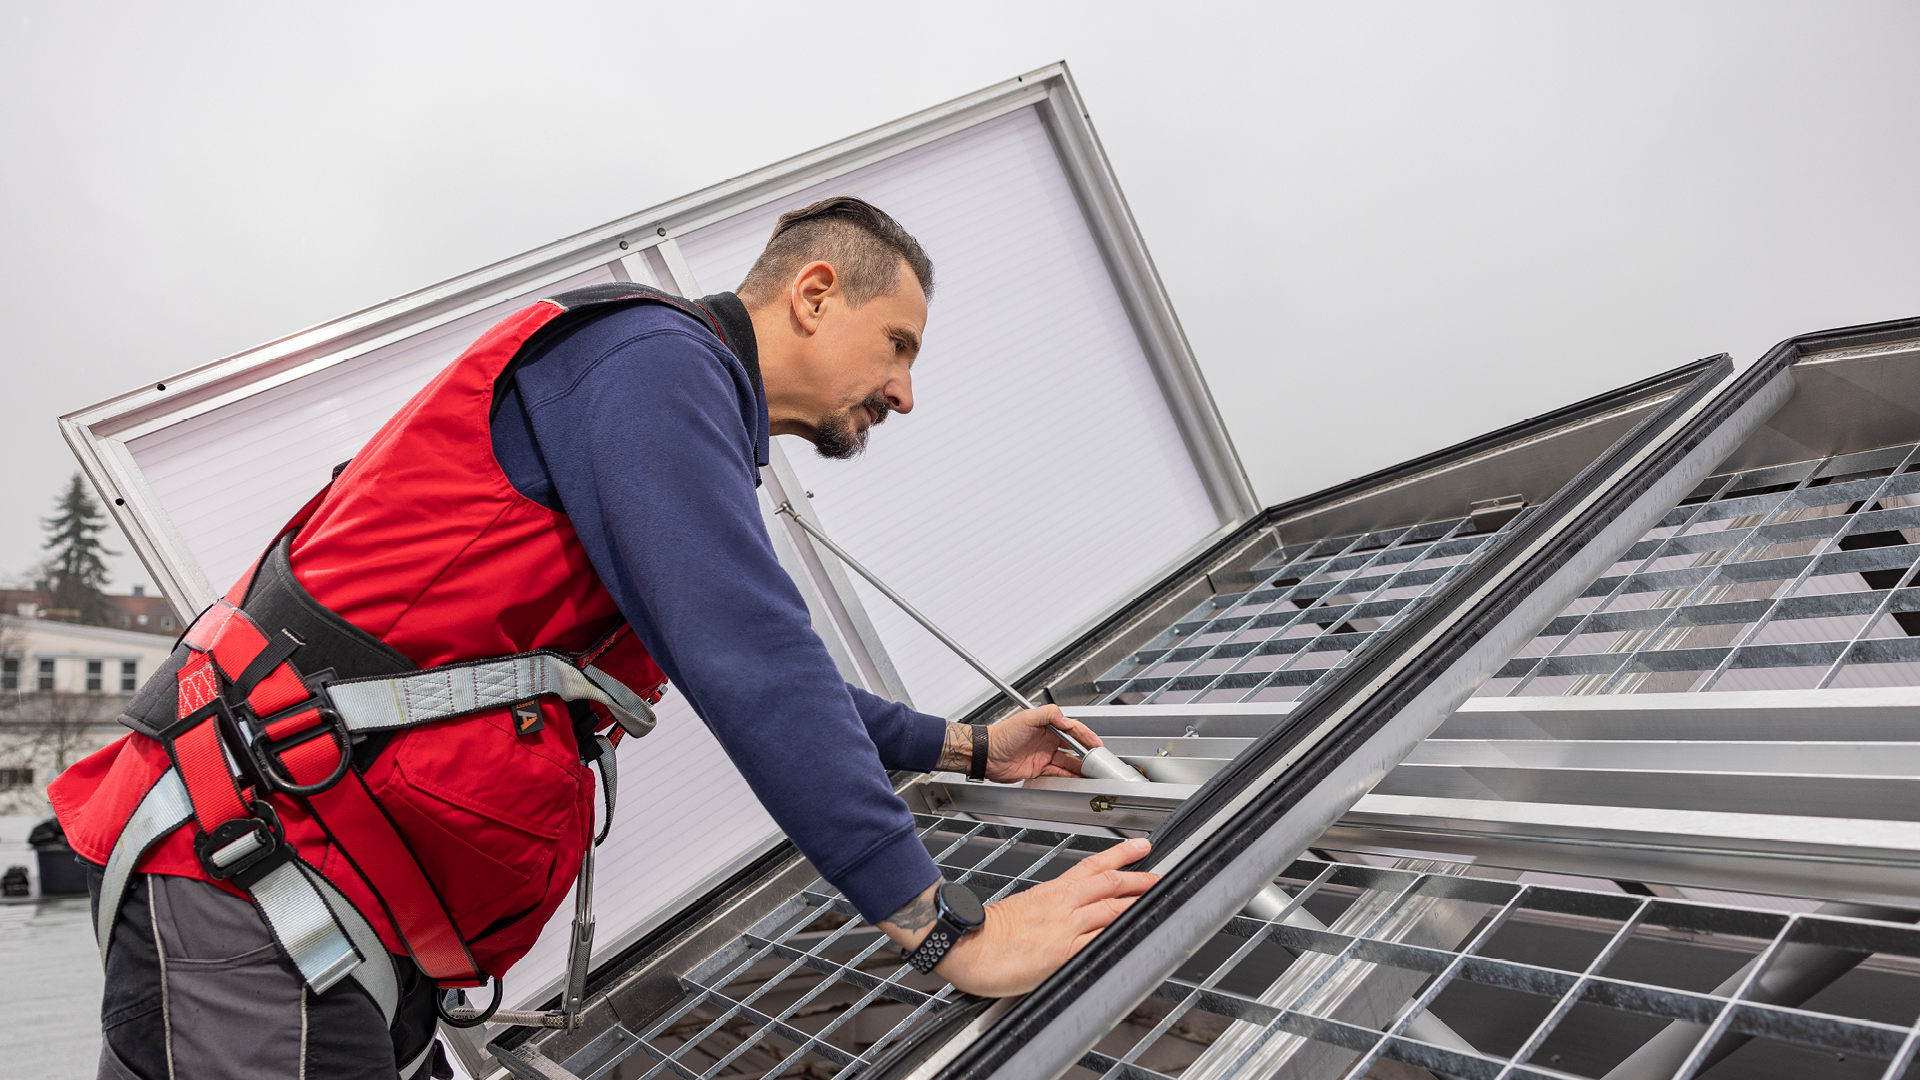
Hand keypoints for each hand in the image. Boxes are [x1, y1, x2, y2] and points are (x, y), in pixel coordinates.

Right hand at [879, 838, 1158, 997]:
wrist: (963, 944)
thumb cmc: (983, 933)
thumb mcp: (1021, 910)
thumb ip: (1046, 912)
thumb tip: (1062, 919)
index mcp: (1051, 893)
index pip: (1093, 867)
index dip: (1119, 855)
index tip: (1139, 846)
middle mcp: (1062, 906)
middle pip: (1109, 885)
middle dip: (1139, 879)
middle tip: (1162, 875)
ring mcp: (1065, 928)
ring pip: (1111, 909)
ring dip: (1139, 904)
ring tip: (1160, 901)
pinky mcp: (1063, 952)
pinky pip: (1100, 941)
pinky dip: (1120, 935)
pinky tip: (1137, 935)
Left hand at [939, 706, 1101, 781]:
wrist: (987, 754)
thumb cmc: (1002, 734)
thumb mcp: (1026, 718)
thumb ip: (1048, 714)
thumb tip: (1066, 720)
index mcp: (1046, 726)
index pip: (1072, 730)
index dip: (1086, 736)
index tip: (1096, 743)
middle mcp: (1047, 740)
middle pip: (1073, 747)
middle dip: (1086, 753)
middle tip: (1097, 760)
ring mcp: (1043, 755)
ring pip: (1067, 762)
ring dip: (1079, 767)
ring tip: (1091, 771)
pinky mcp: (1038, 769)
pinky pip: (1058, 773)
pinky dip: (1068, 776)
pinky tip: (1077, 778)